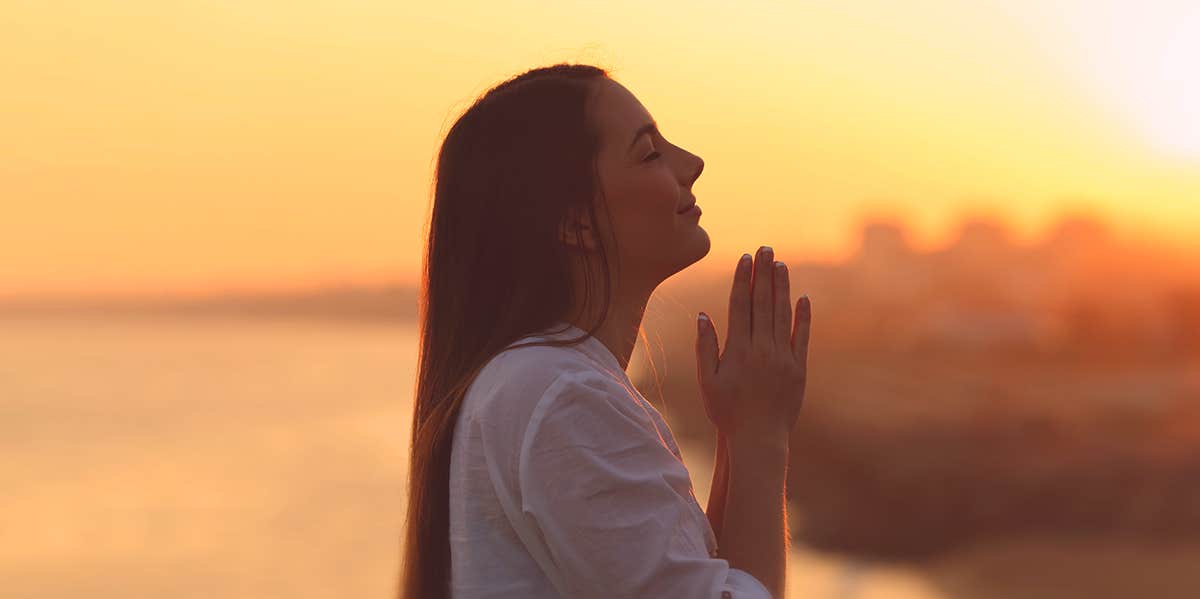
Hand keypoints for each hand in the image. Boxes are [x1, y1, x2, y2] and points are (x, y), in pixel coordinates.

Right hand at [695, 246, 811, 441]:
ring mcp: (783, 358)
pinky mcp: (800, 369)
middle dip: (764, 274)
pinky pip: (802, 337)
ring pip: (783, 315)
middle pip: (763, 304)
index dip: (743, 280)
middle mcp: (762, 350)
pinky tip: (803, 298)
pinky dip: (803, 317)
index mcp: (738, 351)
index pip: (740, 306)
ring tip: (781, 264)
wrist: (760, 440)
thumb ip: (705, 347)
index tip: (745, 258)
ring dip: (782, 288)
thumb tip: (703, 315)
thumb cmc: (727, 413)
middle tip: (765, 249)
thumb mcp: (708, 382)